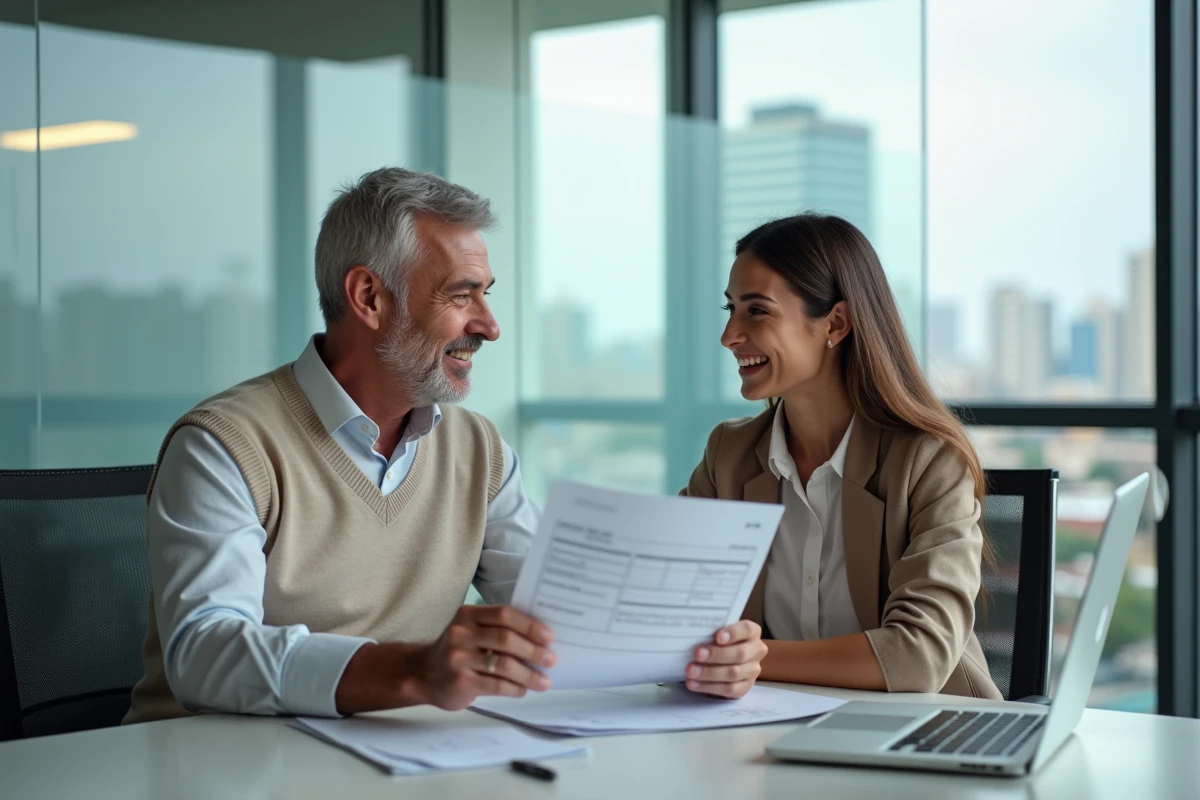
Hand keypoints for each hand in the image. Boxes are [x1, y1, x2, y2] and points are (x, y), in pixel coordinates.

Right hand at [413, 605, 556, 710]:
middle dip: (533, 650)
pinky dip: (514, 688)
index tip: (549, 636)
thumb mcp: (470, 631)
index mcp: (468, 615)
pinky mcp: (460, 681)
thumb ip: (496, 630)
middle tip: (550, 659)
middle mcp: (461, 633)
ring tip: (544, 681)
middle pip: (506, 639)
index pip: (504, 614)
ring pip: (504, 664)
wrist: (422, 674)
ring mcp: (458, 658)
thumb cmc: (456, 652)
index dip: (529, 625)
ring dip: (529, 674)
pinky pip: (495, 684)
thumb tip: (539, 640)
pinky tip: (523, 690)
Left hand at [685, 620, 766, 698]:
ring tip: (691, 671)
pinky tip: (694, 683)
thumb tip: (694, 632)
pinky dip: (709, 687)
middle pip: (740, 654)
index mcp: (752, 632)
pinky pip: (729, 690)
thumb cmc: (718, 640)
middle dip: (717, 655)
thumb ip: (712, 631)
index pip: (747, 630)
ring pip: (733, 673)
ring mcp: (752, 671)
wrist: (724, 659)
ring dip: (709, 673)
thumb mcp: (717, 631)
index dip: (733, 633)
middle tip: (697, 654)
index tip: (718, 637)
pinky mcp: (745, 687)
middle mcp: (756, 651)